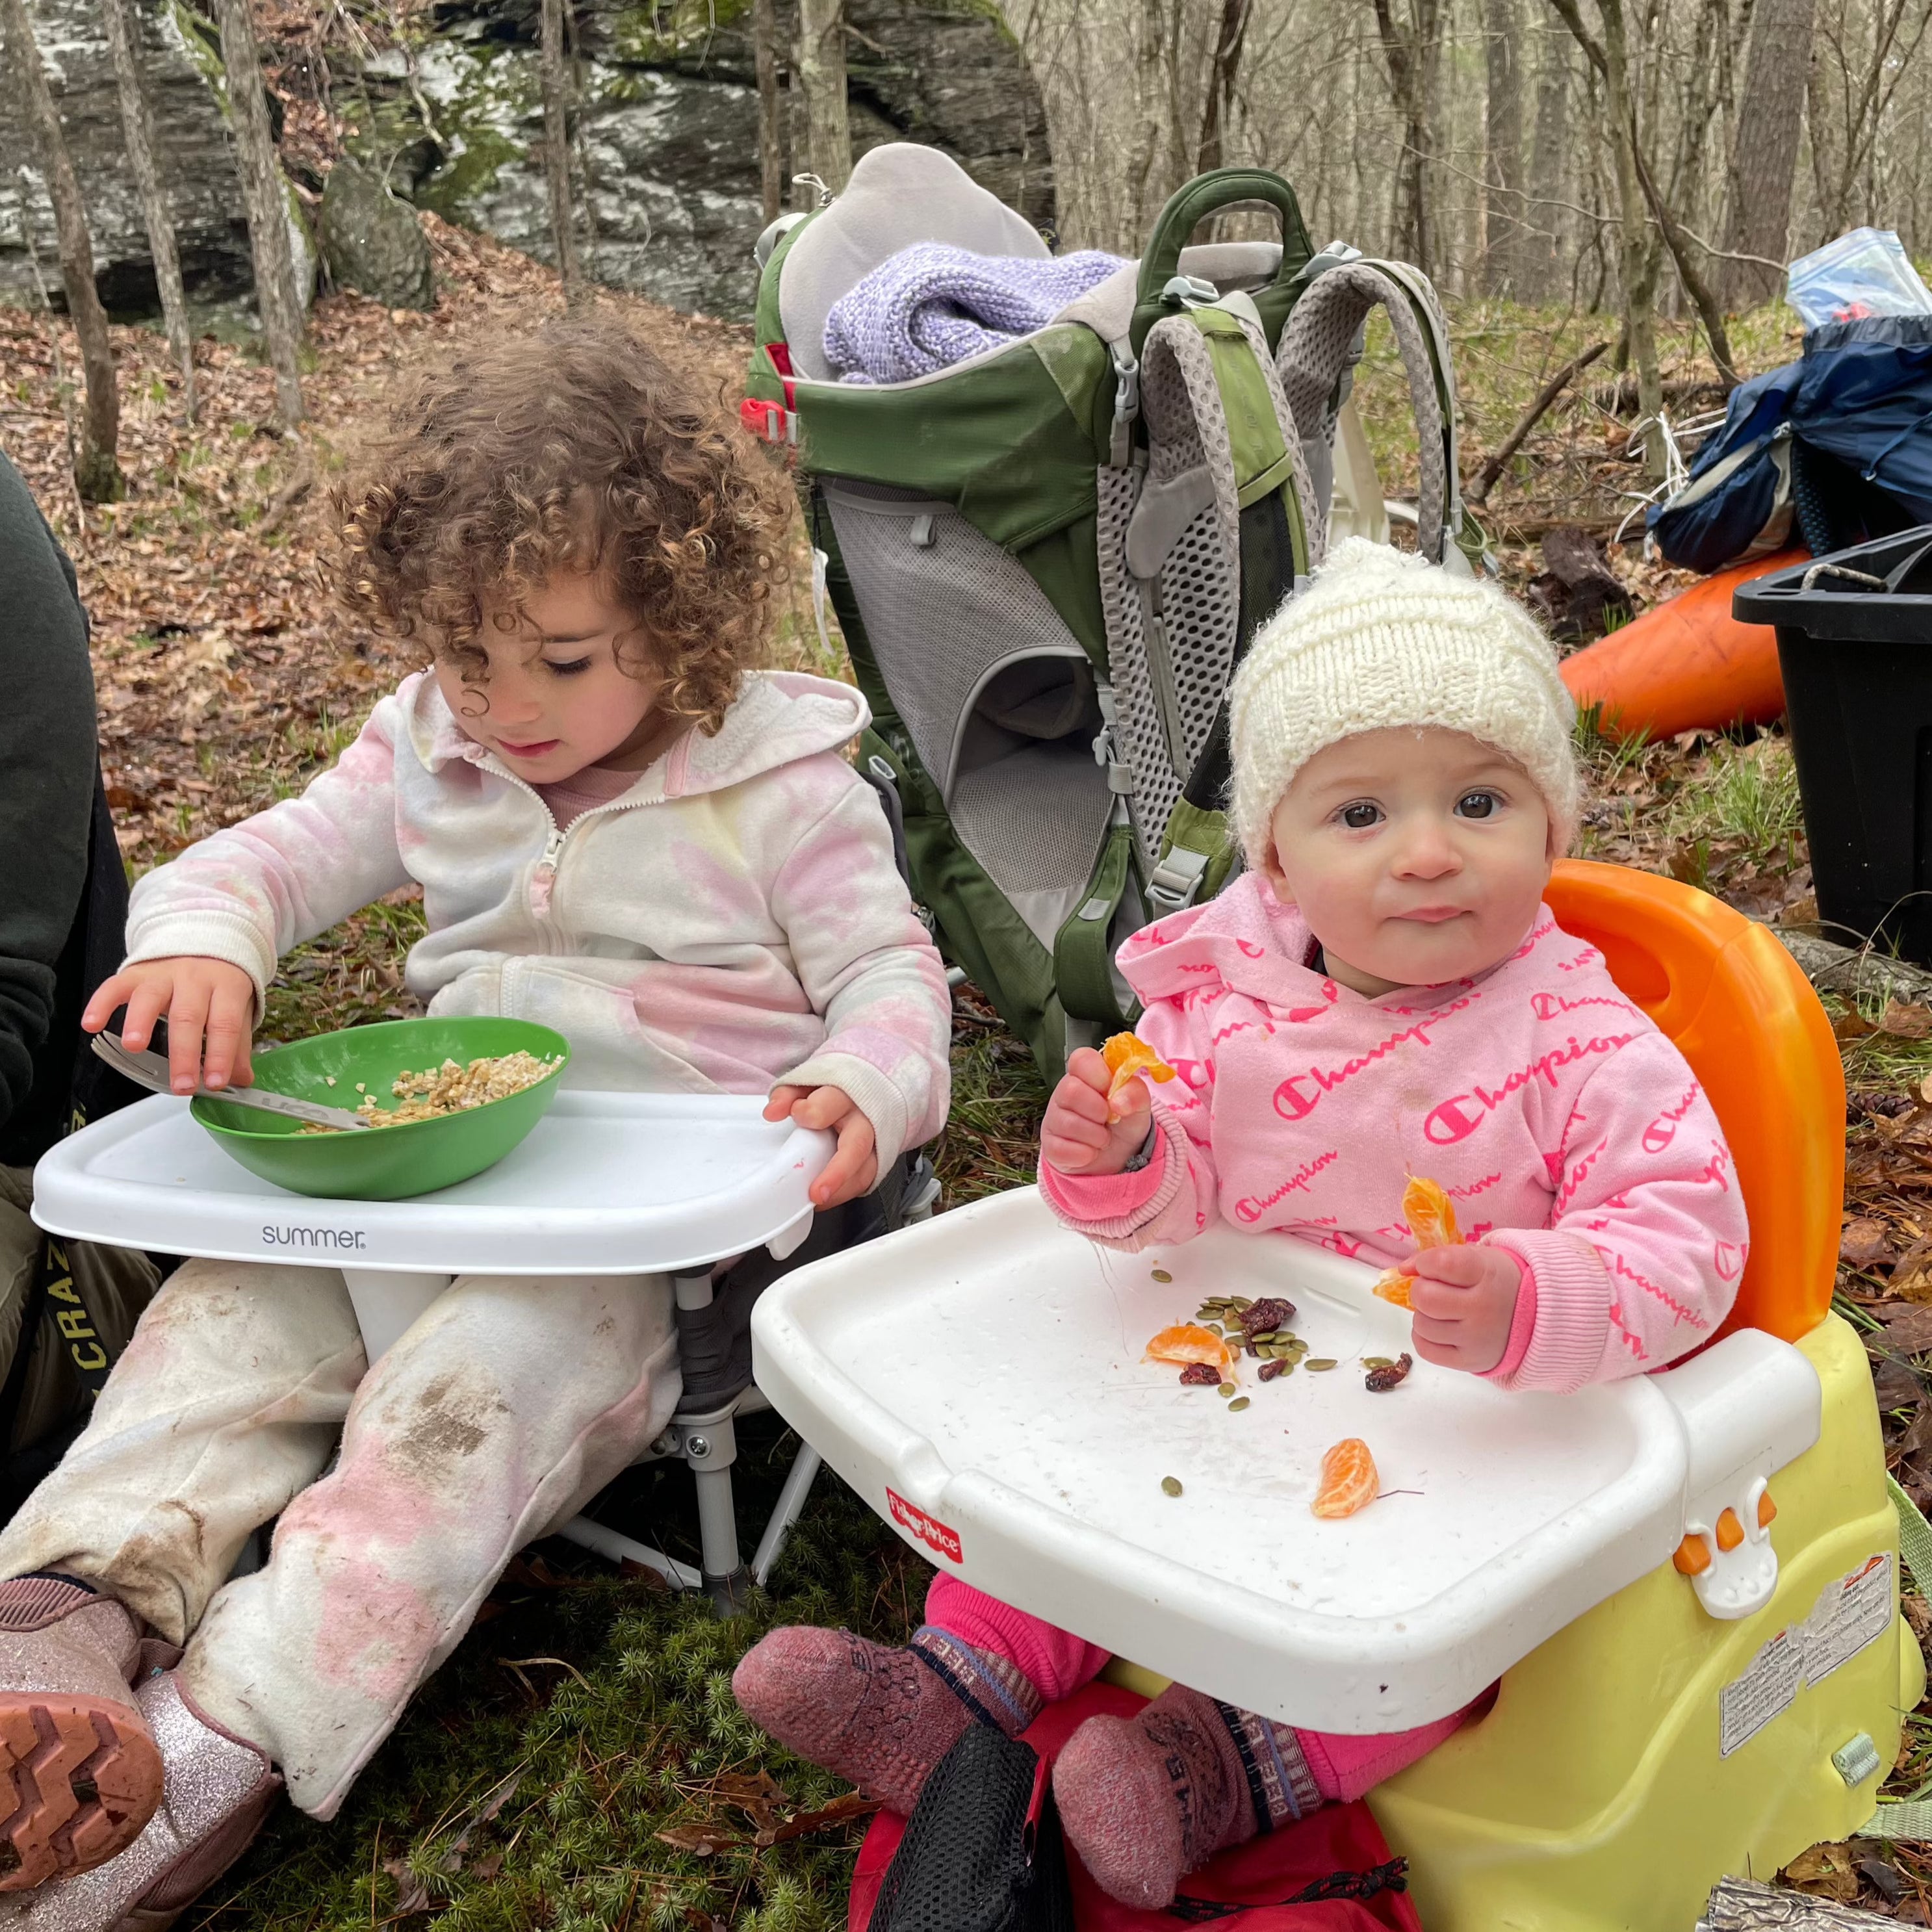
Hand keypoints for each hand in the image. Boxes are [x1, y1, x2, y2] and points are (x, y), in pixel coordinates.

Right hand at [81, 957, 257, 1094]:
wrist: (205, 935)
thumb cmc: (221, 980)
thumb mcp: (239, 1007)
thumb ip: (238, 1044)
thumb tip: (240, 1081)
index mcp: (227, 987)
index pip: (226, 1024)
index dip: (222, 1055)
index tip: (216, 1083)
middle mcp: (195, 979)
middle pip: (188, 1017)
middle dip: (184, 1054)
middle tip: (181, 1084)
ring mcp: (163, 974)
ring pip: (150, 997)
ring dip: (140, 1022)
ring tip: (135, 1047)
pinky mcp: (135, 972)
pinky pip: (115, 986)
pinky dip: (101, 1004)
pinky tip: (92, 1024)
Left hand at [765, 1084, 876, 1208]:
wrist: (867, 1093)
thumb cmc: (834, 1091)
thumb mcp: (808, 1085)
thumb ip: (788, 1095)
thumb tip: (772, 1112)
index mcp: (846, 1095)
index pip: (830, 1104)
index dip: (810, 1112)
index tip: (796, 1115)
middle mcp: (864, 1119)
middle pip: (857, 1145)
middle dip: (837, 1171)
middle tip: (817, 1191)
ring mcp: (874, 1141)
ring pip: (865, 1169)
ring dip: (842, 1189)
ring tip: (818, 1200)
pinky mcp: (876, 1159)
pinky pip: (865, 1180)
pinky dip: (845, 1192)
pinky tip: (827, 1197)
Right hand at [1041, 1047, 1152, 1176]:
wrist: (1121, 1158)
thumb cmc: (1125, 1122)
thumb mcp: (1140, 1105)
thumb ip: (1136, 1093)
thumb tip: (1118, 1102)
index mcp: (1086, 1075)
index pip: (1081, 1059)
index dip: (1098, 1074)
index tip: (1110, 1089)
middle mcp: (1064, 1093)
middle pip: (1071, 1090)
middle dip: (1099, 1110)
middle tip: (1109, 1119)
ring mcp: (1054, 1119)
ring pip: (1069, 1124)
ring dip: (1096, 1137)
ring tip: (1103, 1138)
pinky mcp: (1049, 1146)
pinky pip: (1063, 1149)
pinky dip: (1085, 1154)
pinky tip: (1091, 1151)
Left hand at [1405, 1244, 1522, 1374]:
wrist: (1534, 1317)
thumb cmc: (1496, 1283)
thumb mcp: (1477, 1258)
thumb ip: (1439, 1257)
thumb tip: (1402, 1269)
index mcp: (1487, 1274)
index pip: (1441, 1263)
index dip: (1424, 1263)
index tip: (1427, 1266)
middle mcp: (1484, 1308)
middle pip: (1424, 1297)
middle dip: (1421, 1290)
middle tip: (1434, 1290)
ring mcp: (1477, 1339)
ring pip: (1421, 1324)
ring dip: (1423, 1314)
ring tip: (1442, 1311)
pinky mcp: (1469, 1362)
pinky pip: (1425, 1349)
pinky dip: (1423, 1336)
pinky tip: (1439, 1328)